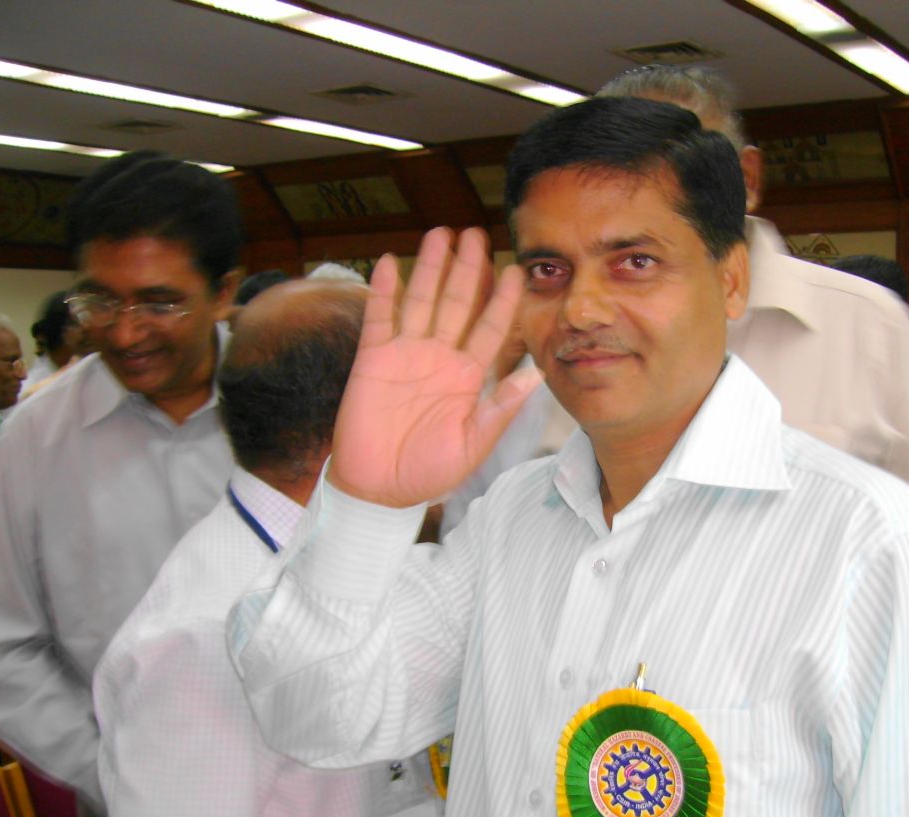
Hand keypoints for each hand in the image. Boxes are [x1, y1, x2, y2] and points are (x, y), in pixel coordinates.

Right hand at [329, 227, 543, 507]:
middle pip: (457, 304)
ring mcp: (405, 354)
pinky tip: (393, 262)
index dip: (502, 301)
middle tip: (476, 235)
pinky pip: (380, 317)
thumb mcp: (474, 445)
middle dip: (467, 270)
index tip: (516, 272)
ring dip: (430, 268)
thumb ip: (501, 408)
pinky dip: (385, 290)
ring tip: (441, 234)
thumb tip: (536, 376)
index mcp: (467, 377)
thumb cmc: (428, 473)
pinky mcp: (372, 358)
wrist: (378, 489)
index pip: (490, 329)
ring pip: (421, 301)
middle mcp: (439, 358)